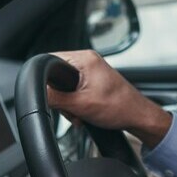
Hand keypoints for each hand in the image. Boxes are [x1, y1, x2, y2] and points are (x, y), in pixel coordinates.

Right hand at [47, 50, 170, 146]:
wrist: (138, 117)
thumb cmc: (120, 107)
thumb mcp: (81, 105)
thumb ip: (55, 97)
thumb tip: (38, 93)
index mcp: (85, 59)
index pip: (50, 61)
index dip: (46, 80)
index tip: (52, 96)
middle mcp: (88, 61)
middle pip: (56, 76)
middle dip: (61, 98)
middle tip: (73, 109)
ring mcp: (91, 71)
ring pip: (64, 87)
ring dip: (69, 104)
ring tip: (81, 113)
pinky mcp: (93, 82)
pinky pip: (74, 91)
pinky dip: (76, 104)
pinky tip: (84, 113)